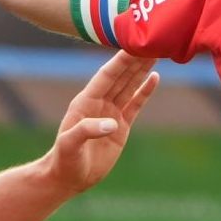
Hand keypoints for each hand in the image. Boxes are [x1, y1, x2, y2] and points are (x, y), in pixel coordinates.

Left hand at [43, 51, 159, 194]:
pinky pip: (136, 104)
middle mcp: (99, 103)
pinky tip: (155, 78)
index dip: (120, 61)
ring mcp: (111, 113)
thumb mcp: (70, 145)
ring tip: (156, 53)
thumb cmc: (64, 160)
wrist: (68, 178)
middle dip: (135, 59)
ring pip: (130, 86)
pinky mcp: (121, 126)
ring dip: (142, 70)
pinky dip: (146, 91)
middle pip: (121, 76)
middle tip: (152, 42)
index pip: (106, 76)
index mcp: (86, 102)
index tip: (134, 45)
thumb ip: (87, 131)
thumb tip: (112, 123)